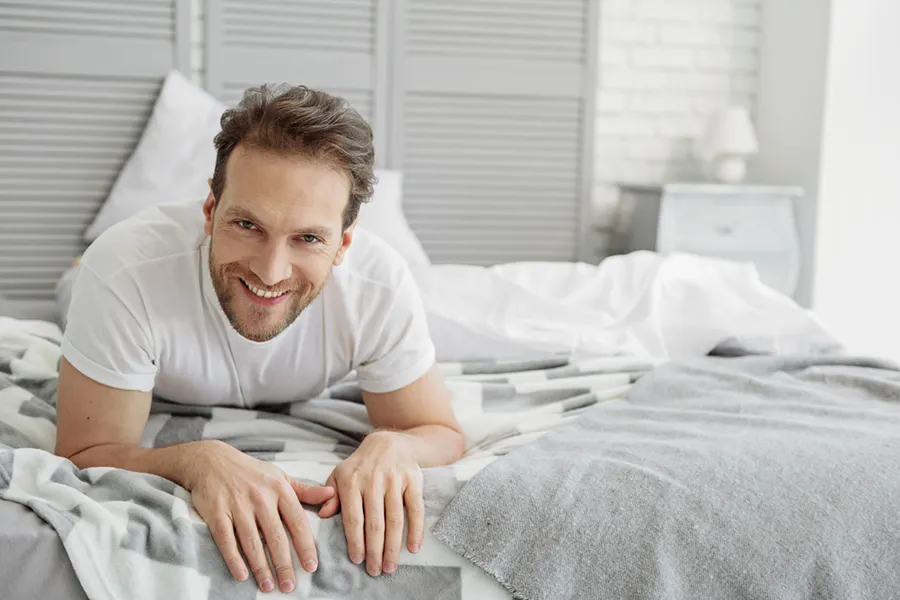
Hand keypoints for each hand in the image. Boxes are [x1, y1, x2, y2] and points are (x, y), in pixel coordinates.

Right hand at [186, 440, 334, 592]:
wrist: (212, 461)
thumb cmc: (252, 473)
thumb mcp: (280, 477)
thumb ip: (306, 491)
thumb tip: (332, 494)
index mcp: (280, 489)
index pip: (297, 522)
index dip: (305, 546)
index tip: (311, 566)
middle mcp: (260, 497)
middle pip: (276, 536)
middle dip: (284, 564)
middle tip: (290, 586)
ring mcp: (238, 505)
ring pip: (252, 542)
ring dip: (261, 567)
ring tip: (268, 586)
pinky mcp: (217, 512)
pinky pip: (226, 540)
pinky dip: (234, 559)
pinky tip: (242, 575)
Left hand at [317, 431, 424, 575]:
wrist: (388, 443)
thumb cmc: (360, 466)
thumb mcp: (339, 475)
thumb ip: (329, 495)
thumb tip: (322, 515)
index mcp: (351, 481)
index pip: (353, 517)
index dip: (356, 541)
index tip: (357, 560)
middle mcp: (373, 480)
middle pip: (375, 522)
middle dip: (375, 550)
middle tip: (375, 571)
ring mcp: (394, 480)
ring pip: (395, 518)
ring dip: (393, 546)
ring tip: (390, 566)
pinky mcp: (413, 480)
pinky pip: (415, 508)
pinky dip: (416, 529)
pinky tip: (413, 547)